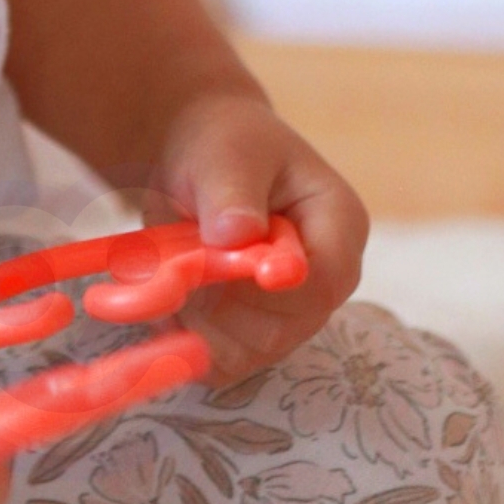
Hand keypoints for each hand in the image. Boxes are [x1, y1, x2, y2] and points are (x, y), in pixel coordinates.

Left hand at [157, 90, 368, 383]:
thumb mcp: (226, 153)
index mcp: (338, 224)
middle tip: (174, 257)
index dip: (273, 286)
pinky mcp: (253, 333)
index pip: (324, 279)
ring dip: (195, 317)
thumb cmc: (225, 143)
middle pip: (284, 326)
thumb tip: (238, 235)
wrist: (199, 158)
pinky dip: (182, 334)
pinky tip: (165, 294)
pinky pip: (220, 360)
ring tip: (169, 265)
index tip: (218, 259)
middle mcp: (324, 279)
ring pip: (247, 351)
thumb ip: (232, 195)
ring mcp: (291, 313)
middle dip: (218, 300)